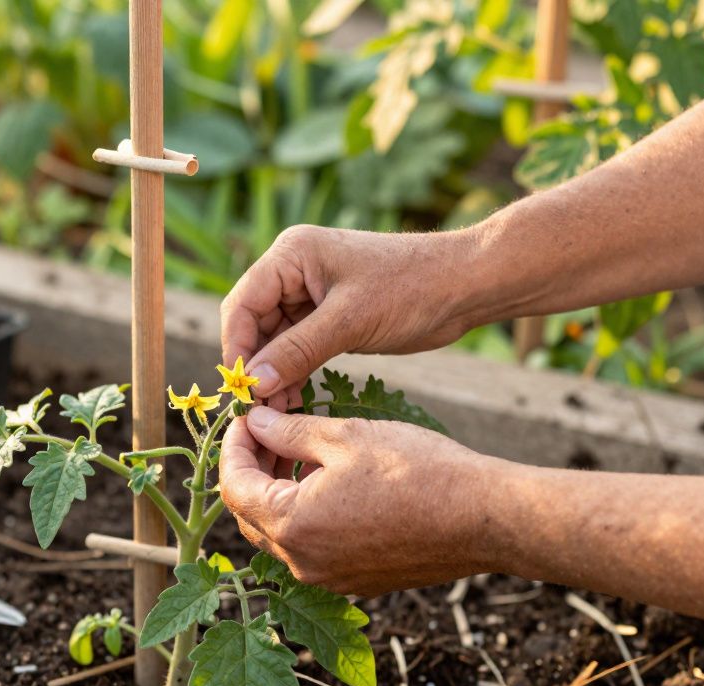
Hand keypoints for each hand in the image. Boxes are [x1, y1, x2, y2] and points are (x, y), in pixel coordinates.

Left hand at [219, 405, 503, 596]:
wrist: (483, 517)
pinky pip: (313, 548)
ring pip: (281, 533)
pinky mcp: (357, 581)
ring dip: (278, 491)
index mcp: (292, 526)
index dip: (233, 446)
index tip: (246, 417)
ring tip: (299, 449)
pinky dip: (307, 514)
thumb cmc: (417, 471)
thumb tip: (255, 422)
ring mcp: (330, 578)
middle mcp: (303, 563)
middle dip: (252, 469)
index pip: (234, 486)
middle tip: (268, 429)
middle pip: (251, 514)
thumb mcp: (344, 437)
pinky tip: (329, 481)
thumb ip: (288, 431)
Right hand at [220, 225, 474, 408]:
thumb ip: (298, 351)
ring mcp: (312, 292)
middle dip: (255, 364)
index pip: (243, 303)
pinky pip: (298, 345)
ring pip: (275, 338)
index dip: (237, 348)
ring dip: (274, 373)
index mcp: (291, 254)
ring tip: (275, 413)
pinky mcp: (330, 314)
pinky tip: (292, 401)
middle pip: (254, 322)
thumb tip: (254, 382)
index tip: (240, 390)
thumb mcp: (350, 322)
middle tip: (255, 408)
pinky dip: (294, 371)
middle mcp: (294, 269)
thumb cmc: (412, 289)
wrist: (466, 285)